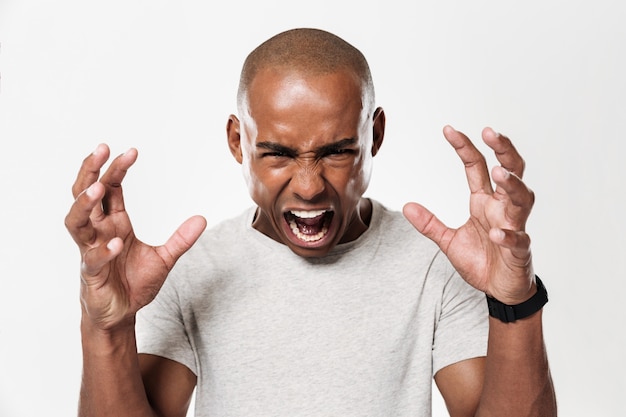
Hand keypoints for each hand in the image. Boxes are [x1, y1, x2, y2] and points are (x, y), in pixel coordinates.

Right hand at [65, 144, 206, 329]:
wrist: (121, 314)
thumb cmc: (135, 283)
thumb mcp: (165, 258)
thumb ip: (181, 239)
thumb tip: (202, 219)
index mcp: (114, 222)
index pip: (111, 188)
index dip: (117, 169)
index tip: (131, 151)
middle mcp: (99, 232)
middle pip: (86, 195)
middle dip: (91, 171)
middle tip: (102, 150)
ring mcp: (91, 251)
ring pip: (76, 222)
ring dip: (85, 204)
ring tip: (98, 188)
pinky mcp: (92, 274)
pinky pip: (92, 259)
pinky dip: (104, 251)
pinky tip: (117, 242)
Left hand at [403, 126, 535, 303]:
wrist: (500, 290)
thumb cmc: (481, 260)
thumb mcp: (448, 241)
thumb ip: (430, 223)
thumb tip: (407, 205)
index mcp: (485, 202)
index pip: (477, 167)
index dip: (465, 147)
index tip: (448, 129)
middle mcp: (502, 209)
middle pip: (511, 171)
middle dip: (503, 151)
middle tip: (490, 133)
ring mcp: (515, 227)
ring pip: (522, 200)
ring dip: (512, 185)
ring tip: (499, 173)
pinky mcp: (520, 251)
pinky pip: (518, 239)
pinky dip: (509, 235)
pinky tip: (498, 232)